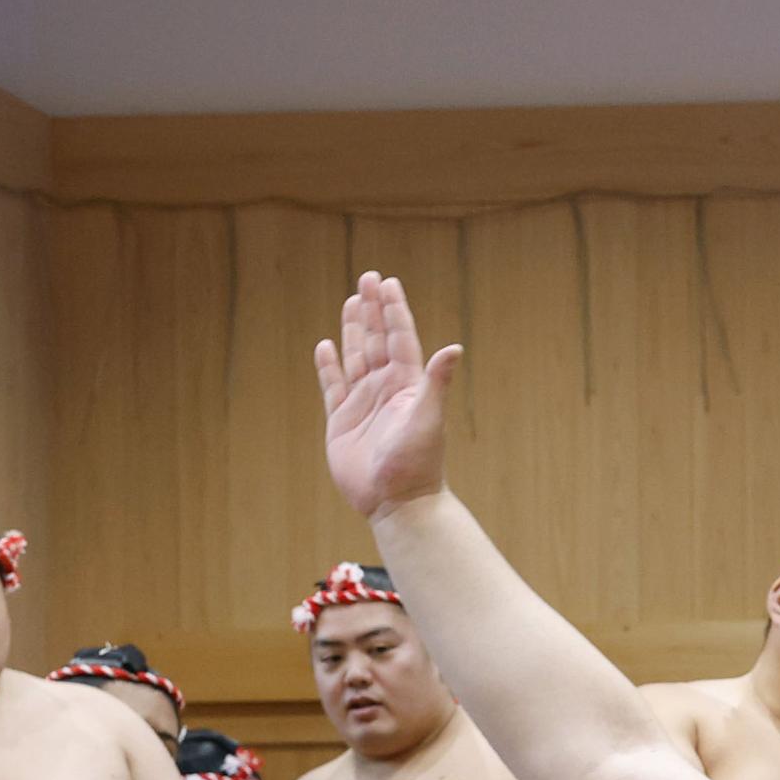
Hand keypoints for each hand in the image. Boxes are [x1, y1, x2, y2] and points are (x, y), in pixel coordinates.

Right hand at [313, 272, 464, 520]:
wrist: (398, 502)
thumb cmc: (417, 463)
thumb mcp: (428, 418)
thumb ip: (437, 382)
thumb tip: (453, 348)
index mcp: (407, 386)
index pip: (400, 338)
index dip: (394, 310)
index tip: (389, 282)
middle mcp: (386, 390)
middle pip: (377, 340)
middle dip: (373, 309)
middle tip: (369, 277)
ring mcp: (363, 404)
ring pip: (356, 357)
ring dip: (354, 329)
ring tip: (352, 301)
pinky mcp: (341, 422)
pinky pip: (333, 386)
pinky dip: (328, 366)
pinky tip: (325, 346)